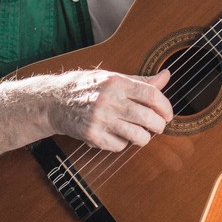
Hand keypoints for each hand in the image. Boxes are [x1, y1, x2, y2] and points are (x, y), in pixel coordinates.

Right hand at [47, 69, 173, 151]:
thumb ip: (141, 81)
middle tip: (158, 126)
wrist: (54, 102)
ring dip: (143, 137)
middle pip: (148, 118)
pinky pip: (120, 146)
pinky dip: (123, 143)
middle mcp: (109, 101)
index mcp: (116, 83)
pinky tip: (116, 134)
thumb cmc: (86, 87)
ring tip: (139, 132)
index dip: (165, 107)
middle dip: (159, 126)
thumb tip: (166, 76)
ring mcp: (100, 120)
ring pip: (137, 136)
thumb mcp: (112, 77)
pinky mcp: (92, 136)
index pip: (151, 95)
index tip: (168, 114)